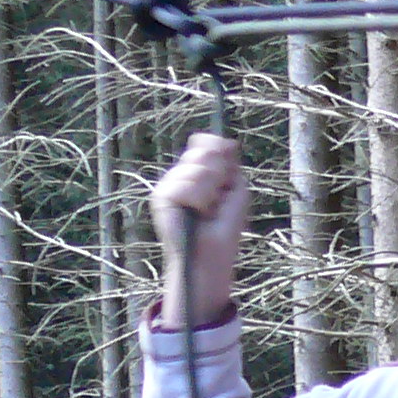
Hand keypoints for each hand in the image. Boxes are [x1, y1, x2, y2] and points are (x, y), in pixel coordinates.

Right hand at [149, 131, 249, 326]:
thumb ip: (231, 166)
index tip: (227, 169)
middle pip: (199, 152)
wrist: (211, 256)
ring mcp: (169, 185)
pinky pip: (183, 184)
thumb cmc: (225, 229)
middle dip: (217, 174)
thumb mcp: (236, 192)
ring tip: (208, 210)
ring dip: (209, 190)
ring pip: (194, 168)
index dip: (216, 148)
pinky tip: (197, 212)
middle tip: (218, 198)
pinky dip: (198, 199)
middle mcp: (181, 176)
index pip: (203, 145)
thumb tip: (228, 141)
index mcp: (197, 173)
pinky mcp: (160, 197)